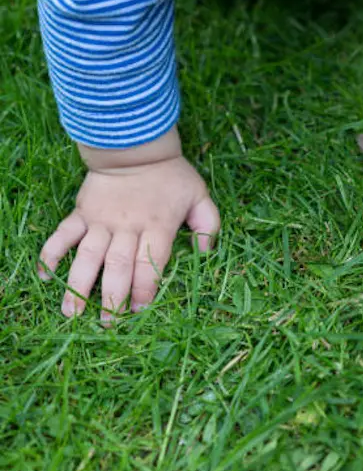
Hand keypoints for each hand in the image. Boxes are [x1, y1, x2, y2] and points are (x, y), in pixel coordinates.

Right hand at [38, 157, 219, 320]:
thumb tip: (207, 253)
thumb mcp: (200, 196)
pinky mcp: (82, 213)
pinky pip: (62, 234)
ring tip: (72, 313)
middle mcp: (128, 227)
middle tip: (107, 324)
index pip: (150, 263)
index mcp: (158, 226)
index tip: (139, 311)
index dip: (144, 289)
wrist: (134, 146)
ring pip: (87, 256)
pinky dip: (51, 254)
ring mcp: (101, 220)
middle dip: (112, 298)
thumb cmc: (171, 175)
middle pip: (118, 266)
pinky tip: (46, 276)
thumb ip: (208, 224)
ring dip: (79, 285)